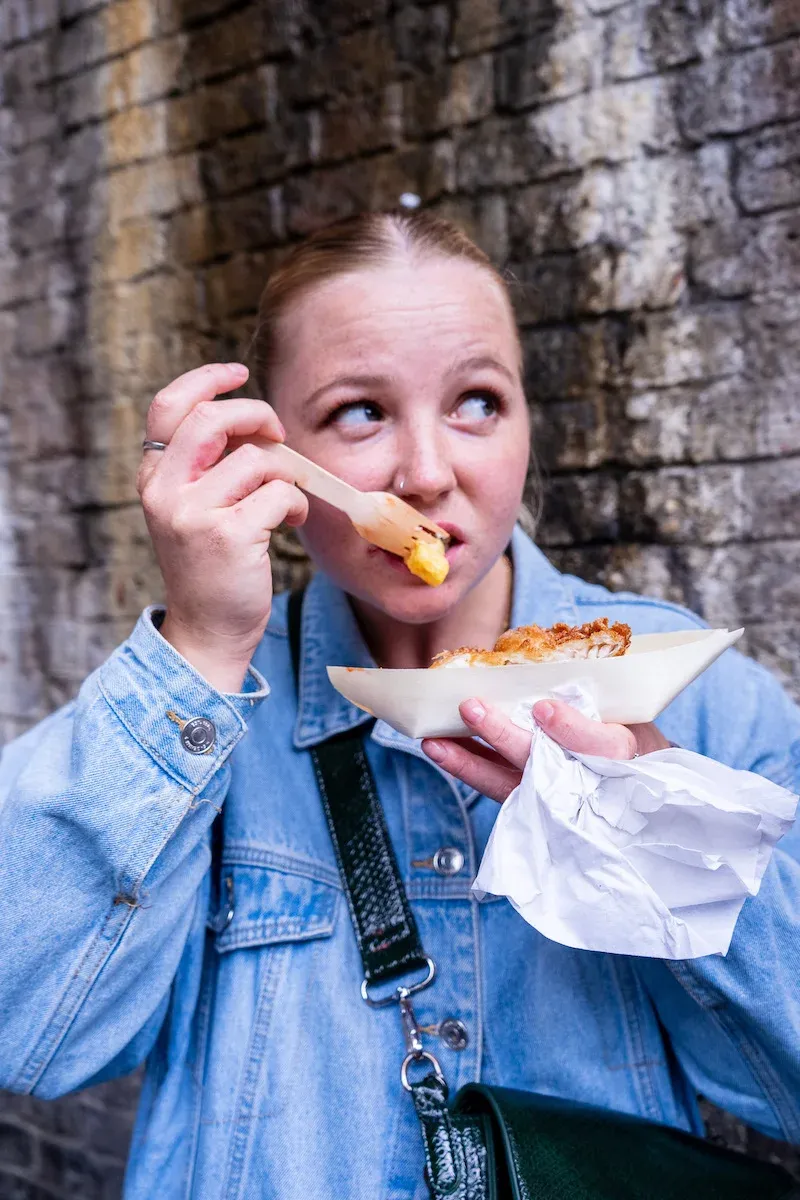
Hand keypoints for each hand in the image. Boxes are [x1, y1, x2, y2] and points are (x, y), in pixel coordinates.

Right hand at [138, 363, 307, 690]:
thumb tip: (250, 419)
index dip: (207, 380)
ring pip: (258, 460)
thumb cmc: (213, 567)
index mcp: (155, 478)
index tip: (238, 373)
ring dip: (287, 476)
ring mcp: (193, 514)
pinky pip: (279, 493)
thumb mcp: (194, 509)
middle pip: (214, 418)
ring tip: (286, 503)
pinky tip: (289, 523)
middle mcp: (165, 492)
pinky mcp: (228, 535)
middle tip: (278, 435)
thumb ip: (208, 465)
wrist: (209, 631)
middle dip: (259, 416)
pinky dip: (295, 505)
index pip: (169, 406)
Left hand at [421, 698, 669, 802]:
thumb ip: (595, 689)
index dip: (570, 728)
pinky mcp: (530, 807)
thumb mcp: (631, 712)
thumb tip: (544, 647)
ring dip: (467, 760)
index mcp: (620, 754)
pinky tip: (441, 750)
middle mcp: (585, 783)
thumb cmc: (632, 737)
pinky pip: (494, 787)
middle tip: (472, 707)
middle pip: (541, 763)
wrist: (639, 788)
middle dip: (503, 736)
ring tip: (434, 740)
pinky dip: (467, 768)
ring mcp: (553, 800)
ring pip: (507, 782)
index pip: (599, 745)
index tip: (544, 708)